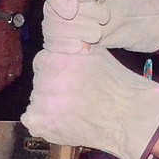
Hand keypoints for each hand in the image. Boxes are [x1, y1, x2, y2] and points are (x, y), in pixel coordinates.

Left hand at [0, 20, 22, 93]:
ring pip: (10, 79)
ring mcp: (12, 63)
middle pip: (1, 82)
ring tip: (2, 85)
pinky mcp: (19, 60)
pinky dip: (14, 78)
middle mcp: (3, 65)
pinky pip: (18, 73)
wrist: (7, 28)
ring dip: (6, 84)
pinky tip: (11, 78)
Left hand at [21, 47, 158, 158]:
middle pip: (40, 81)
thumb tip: (63, 37)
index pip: (43, 61)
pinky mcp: (40, 122)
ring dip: (50, 104)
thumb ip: (74, 46)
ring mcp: (40, 100)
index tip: (70, 80)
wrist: (126, 116)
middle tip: (75, 96)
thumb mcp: (95, 52)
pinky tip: (63, 121)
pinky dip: (44, 122)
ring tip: (74, 110)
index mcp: (55, 56)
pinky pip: (32, 120)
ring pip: (37, 100)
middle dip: (53, 87)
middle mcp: (43, 76)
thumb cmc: (116, 84)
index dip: (57, 71)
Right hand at [40, 0, 158, 53]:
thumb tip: (65, 1)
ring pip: (53, 28)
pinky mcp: (76, 36)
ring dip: (79, 32)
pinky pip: (60, 44)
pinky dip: (75, 47)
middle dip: (77, 18)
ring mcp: (73, 16)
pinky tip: (91, 46)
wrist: (154, 23)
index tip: (74, 9)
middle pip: (51, 9)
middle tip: (104, 16)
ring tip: (101, 30)